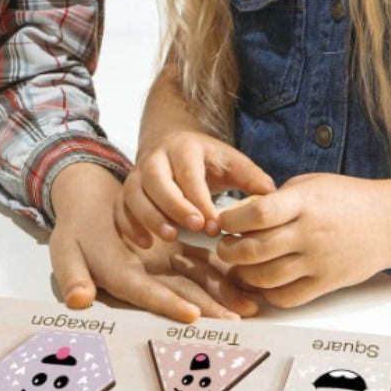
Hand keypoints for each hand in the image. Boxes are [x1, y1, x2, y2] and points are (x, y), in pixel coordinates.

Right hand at [49, 163, 260, 322]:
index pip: (147, 295)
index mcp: (121, 278)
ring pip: (196, 282)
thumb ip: (71, 276)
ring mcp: (162, 268)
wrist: (84, 208)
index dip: (168, 305)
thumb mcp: (64, 251)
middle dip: (208, 309)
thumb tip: (77, 300)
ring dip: (222, 294)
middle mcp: (146, 279)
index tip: (192, 315)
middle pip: (180, 296)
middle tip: (237, 321)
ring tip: (250, 307)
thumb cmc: (73, 230)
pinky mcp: (173, 254)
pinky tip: (245, 276)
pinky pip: (201, 263)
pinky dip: (221, 270)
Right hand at [117, 130, 274, 247]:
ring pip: (133, 194)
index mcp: (183, 148)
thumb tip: (271, 194)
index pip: (188, 174)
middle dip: (173, 205)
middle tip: (192, 228)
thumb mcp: (231, 162)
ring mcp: (136, 175)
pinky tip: (145, 243)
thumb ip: (250, 177)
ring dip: (149, 217)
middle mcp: (155, 158)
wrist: (173, 147)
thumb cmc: (206, 161)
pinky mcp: (126, 191)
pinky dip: (128, 226)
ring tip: (169, 237)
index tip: (215, 225)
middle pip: (156, 180)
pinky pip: (120, 208)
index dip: (200, 200)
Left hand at [216, 173, 390, 306]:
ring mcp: (319, 261)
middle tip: (225, 246)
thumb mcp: (312, 184)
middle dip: (228, 250)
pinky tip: (264, 282)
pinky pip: (286, 297)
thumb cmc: (349, 199)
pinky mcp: (327, 283)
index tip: (225, 222)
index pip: (258, 214)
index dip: (232, 220)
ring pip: (265, 278)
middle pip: (254, 250)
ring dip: (244, 274)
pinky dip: (267, 293)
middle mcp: (311, 233)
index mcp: (305, 202)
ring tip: (241, 265)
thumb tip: (240, 213)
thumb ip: (278, 198)